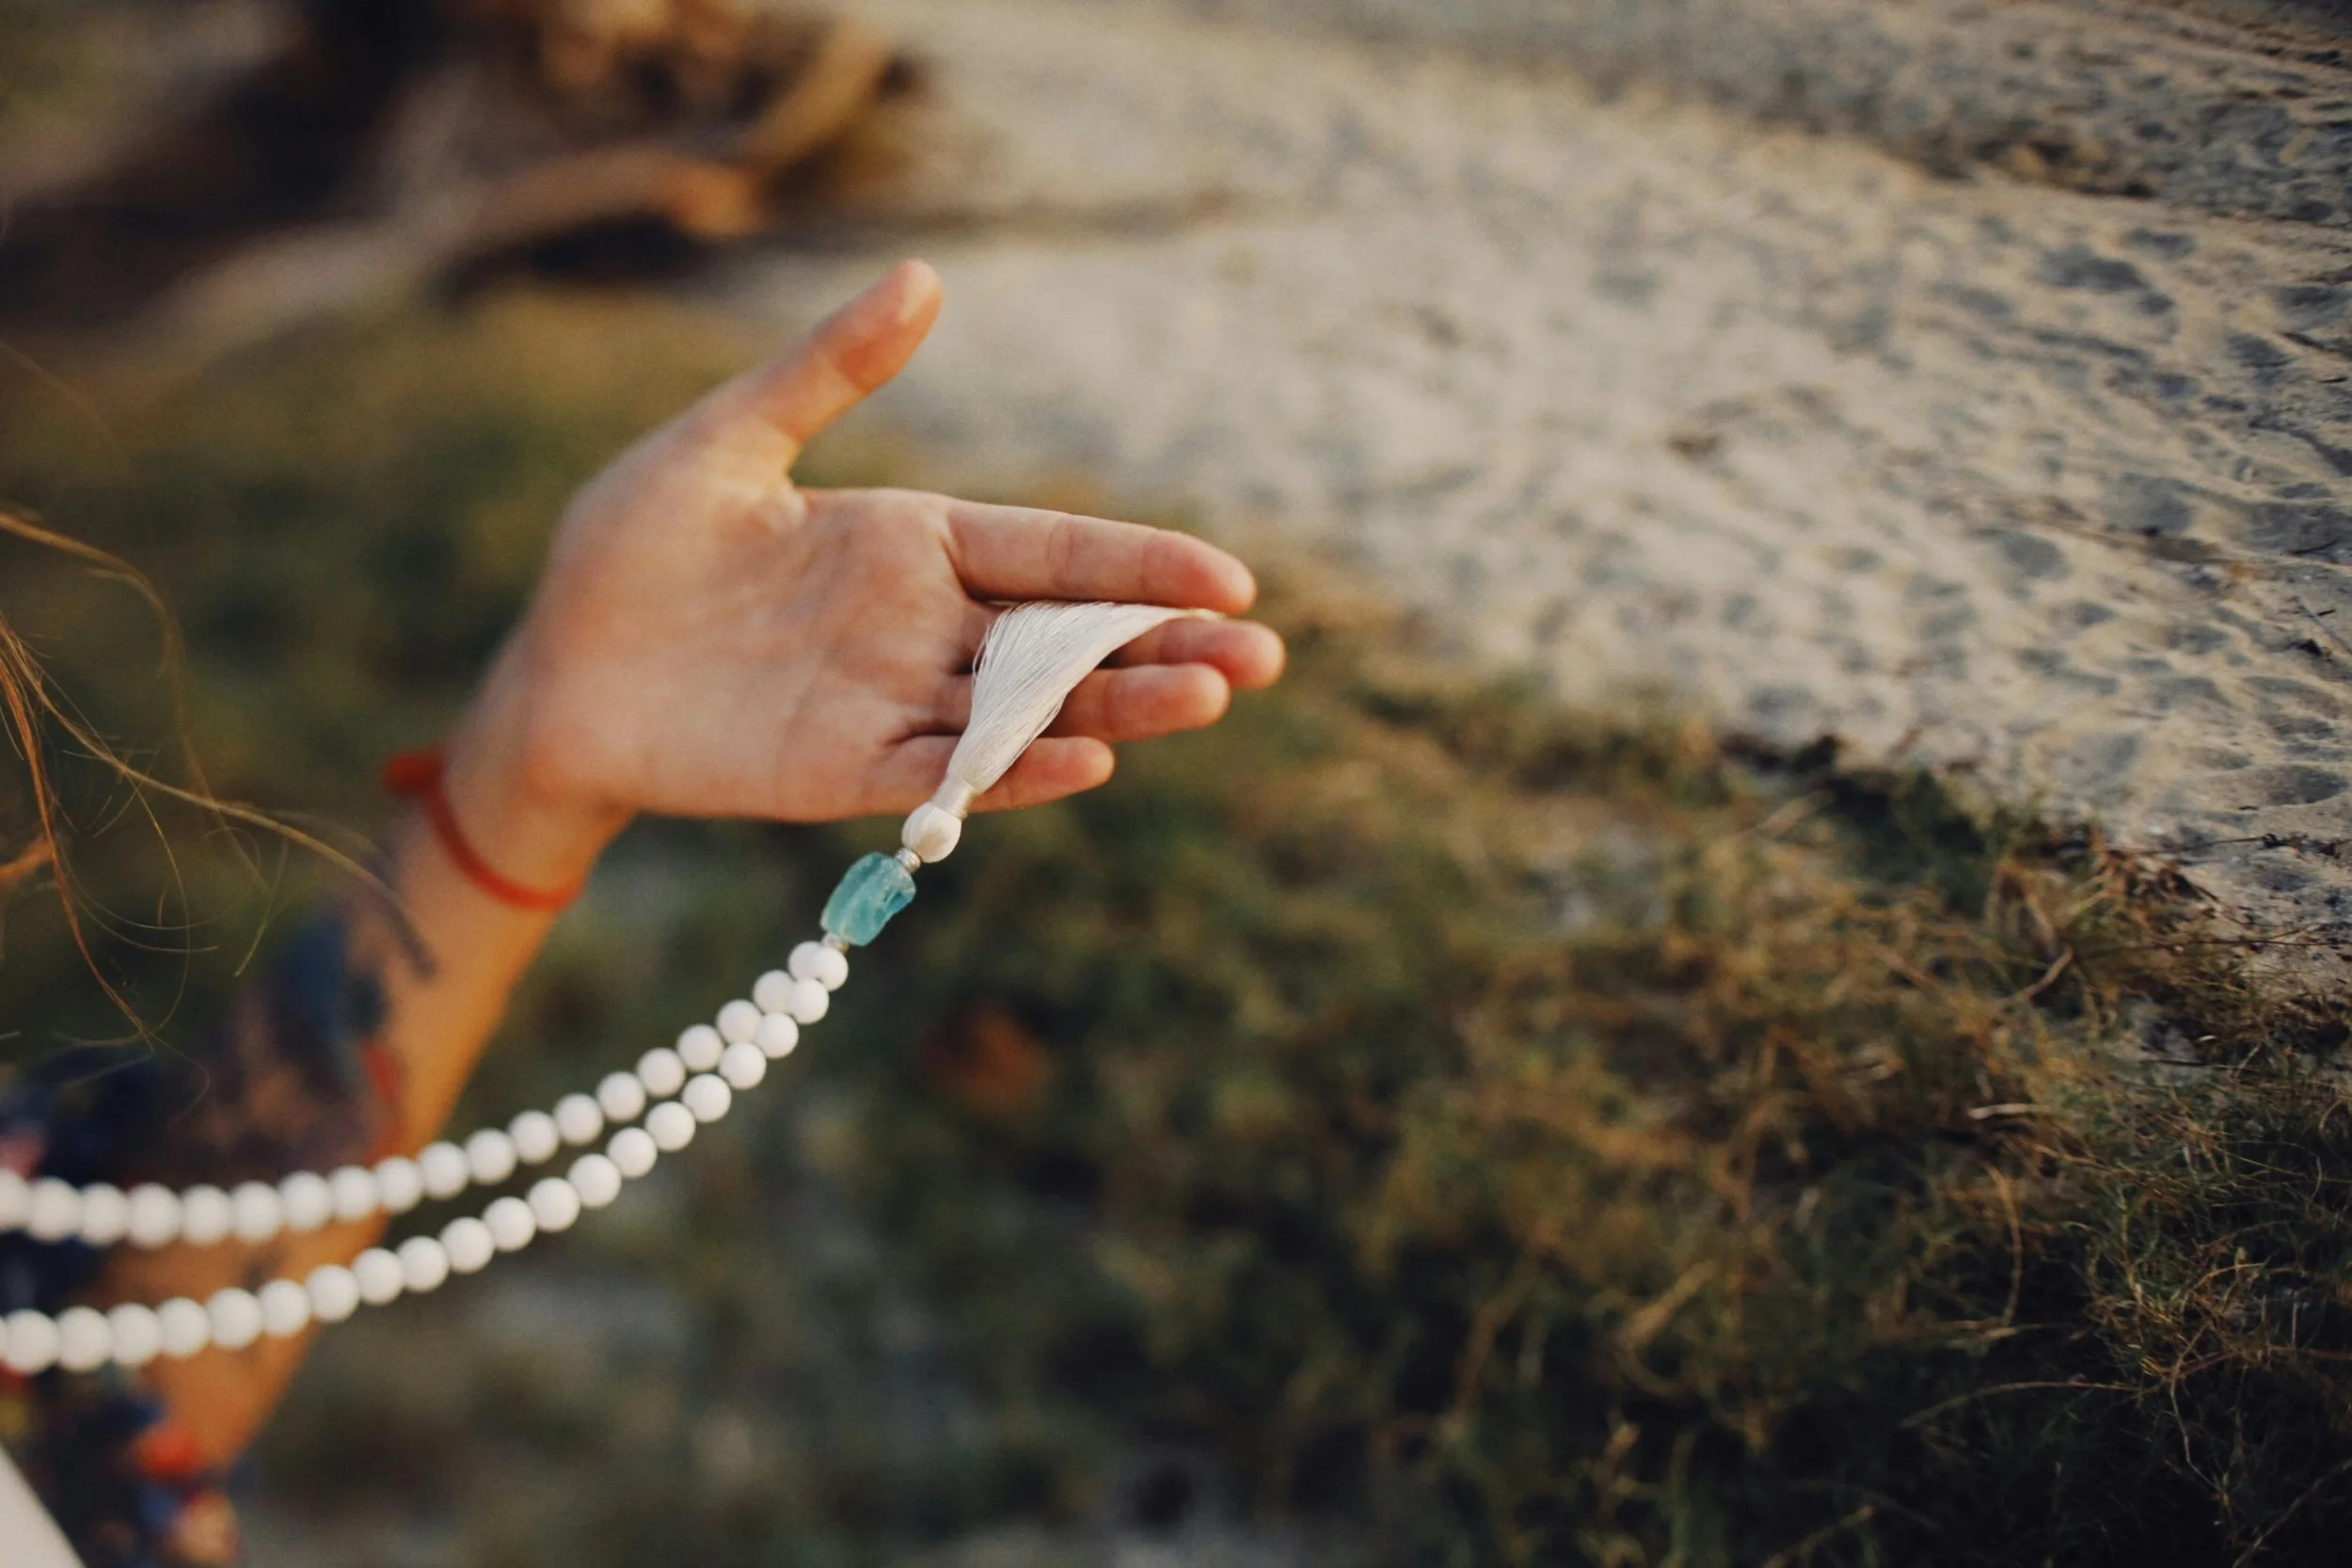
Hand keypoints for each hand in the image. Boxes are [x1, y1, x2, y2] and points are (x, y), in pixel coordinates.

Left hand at [441, 261, 1283, 888]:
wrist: (554, 667)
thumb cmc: (632, 545)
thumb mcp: (727, 440)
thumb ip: (829, 369)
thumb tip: (924, 276)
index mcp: (916, 543)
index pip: (1054, 555)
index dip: (1141, 566)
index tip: (1228, 578)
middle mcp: (925, 630)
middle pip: (1068, 644)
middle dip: (1165, 650)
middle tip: (1260, 660)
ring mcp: (893, 705)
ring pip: (1029, 713)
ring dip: (1116, 710)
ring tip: (1202, 699)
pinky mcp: (846, 774)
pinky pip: (945, 778)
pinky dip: (1011, 773)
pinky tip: (1080, 760)